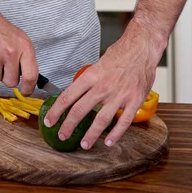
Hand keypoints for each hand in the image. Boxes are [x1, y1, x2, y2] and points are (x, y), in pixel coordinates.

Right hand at [0, 0, 37, 94]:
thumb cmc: (1, 30)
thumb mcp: (20, 39)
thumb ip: (26, 59)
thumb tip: (31, 82)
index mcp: (24, 47)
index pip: (31, 76)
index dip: (28, 88)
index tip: (25, 92)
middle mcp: (10, 52)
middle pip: (11, 82)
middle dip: (7, 77)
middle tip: (3, 64)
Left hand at [43, 21, 161, 148]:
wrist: (142, 48)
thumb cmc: (121, 53)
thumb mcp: (99, 63)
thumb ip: (90, 79)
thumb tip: (79, 91)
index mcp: (92, 75)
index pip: (68, 95)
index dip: (57, 110)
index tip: (50, 119)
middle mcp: (103, 86)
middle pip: (80, 110)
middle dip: (68, 125)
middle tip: (62, 135)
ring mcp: (119, 95)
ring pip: (101, 120)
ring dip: (91, 135)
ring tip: (84, 144)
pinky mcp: (134, 101)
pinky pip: (123, 122)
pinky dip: (115, 134)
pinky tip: (108, 141)